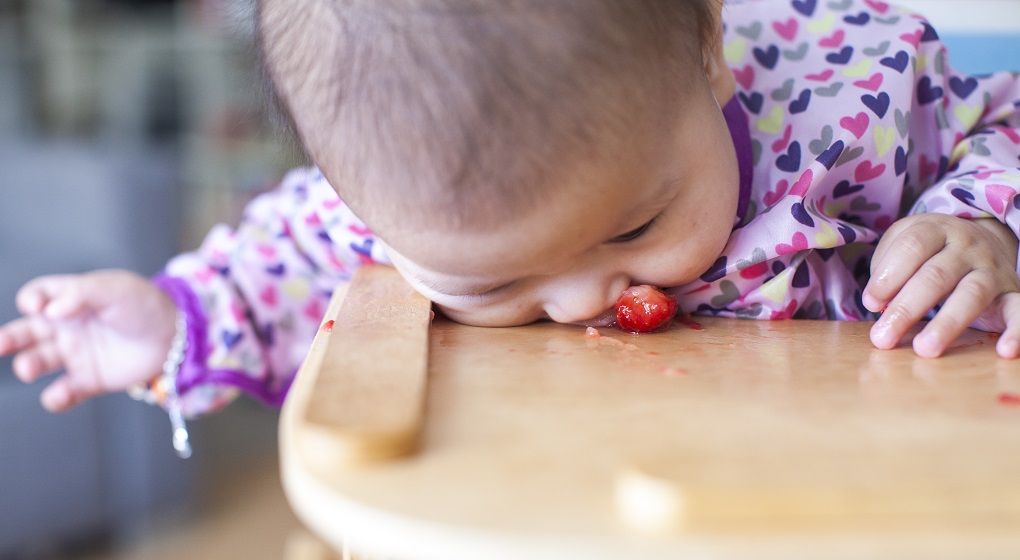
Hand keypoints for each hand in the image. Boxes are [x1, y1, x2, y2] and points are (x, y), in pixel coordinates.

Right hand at [0, 270, 177, 411]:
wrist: (176, 336)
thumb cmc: (145, 305)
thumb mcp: (116, 289)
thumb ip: (82, 293)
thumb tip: (50, 310)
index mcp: (71, 300)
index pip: (38, 296)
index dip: (31, 299)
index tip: (36, 306)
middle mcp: (67, 327)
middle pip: (26, 331)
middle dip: (9, 337)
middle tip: (1, 344)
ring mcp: (76, 354)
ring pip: (39, 361)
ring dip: (28, 365)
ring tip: (28, 368)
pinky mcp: (90, 380)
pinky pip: (65, 392)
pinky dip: (57, 397)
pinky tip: (58, 396)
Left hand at [862, 214, 1019, 357]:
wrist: (984, 240)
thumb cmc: (929, 250)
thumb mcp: (903, 243)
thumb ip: (886, 267)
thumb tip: (877, 304)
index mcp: (937, 230)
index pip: (912, 247)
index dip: (888, 276)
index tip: (870, 303)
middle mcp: (968, 247)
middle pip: (935, 276)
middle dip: (906, 309)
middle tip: (882, 338)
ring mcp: (992, 270)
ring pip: (971, 294)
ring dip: (946, 324)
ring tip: (924, 349)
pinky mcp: (1012, 293)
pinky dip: (1018, 332)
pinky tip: (1004, 351)